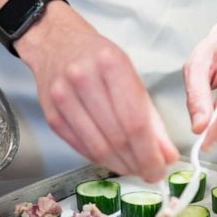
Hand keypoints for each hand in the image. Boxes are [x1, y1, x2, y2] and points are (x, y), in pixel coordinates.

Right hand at [16, 3, 178, 180]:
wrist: (57, 43)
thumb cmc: (99, 58)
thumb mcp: (131, 76)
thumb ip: (151, 118)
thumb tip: (166, 155)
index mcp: (111, 64)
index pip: (135, 120)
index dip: (150, 152)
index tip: (161, 167)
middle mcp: (83, 79)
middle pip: (117, 136)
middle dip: (138, 162)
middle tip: (151, 172)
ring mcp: (63, 98)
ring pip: (97, 147)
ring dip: (120, 165)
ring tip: (135, 168)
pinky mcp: (51, 115)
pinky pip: (80, 147)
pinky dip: (101, 160)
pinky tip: (114, 160)